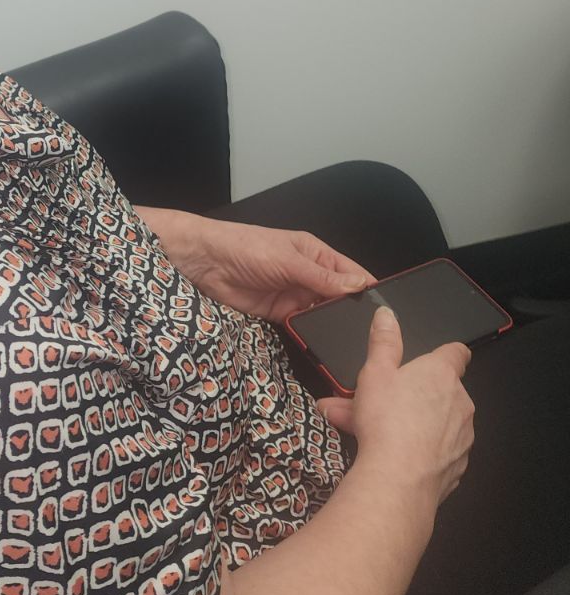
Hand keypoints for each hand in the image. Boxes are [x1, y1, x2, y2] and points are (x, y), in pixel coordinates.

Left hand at [136, 207, 376, 323]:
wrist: (206, 262)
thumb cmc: (246, 246)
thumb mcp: (287, 259)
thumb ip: (321, 277)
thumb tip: (358, 287)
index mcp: (316, 255)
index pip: (351, 273)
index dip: (368, 290)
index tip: (388, 312)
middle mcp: (309, 276)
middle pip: (340, 297)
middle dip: (353, 313)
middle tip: (373, 337)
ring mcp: (295, 296)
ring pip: (323, 315)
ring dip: (333, 326)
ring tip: (354, 346)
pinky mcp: (279, 315)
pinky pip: (302, 327)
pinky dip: (311, 336)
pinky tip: (324, 348)